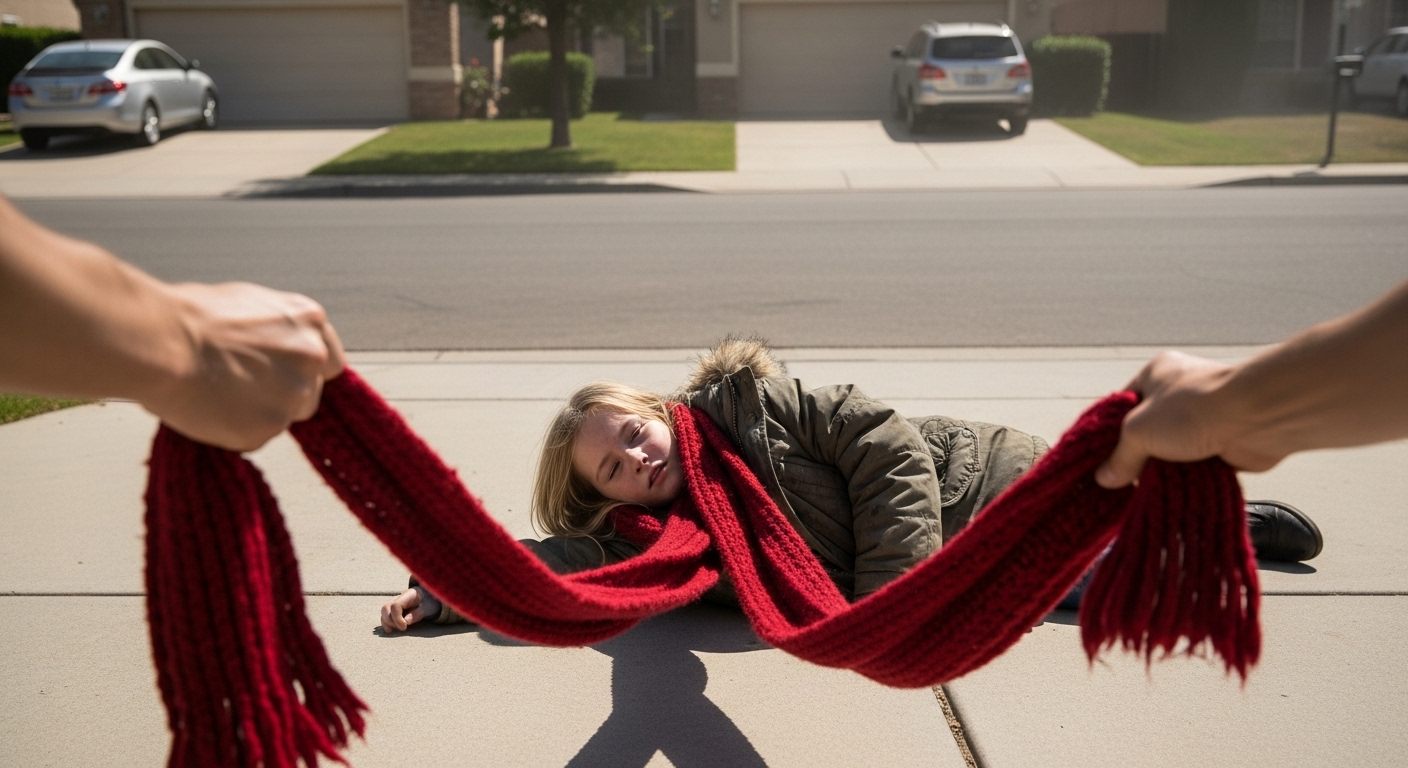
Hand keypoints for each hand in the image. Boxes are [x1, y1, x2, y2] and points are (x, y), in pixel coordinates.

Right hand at [142, 281, 345, 452]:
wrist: (163, 342)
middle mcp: (311, 358)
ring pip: (284, 418)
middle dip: (281, 394)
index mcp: (309, 321)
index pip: (329, 361)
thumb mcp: (250, 305)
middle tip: (240, 386)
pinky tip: (211, 408)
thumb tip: (275, 349)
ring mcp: (293, 395)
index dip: (304, 371)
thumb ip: (278, 331)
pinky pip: (255, 437)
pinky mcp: (269, 427)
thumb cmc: (191, 318)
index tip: (284, 376)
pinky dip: (235, 430)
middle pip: (310, 393)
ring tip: (220, 394)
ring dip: (260, 413)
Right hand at [380, 587, 441, 632]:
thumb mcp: (428, 608)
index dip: (397, 618)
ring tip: (398, 629)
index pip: (395, 606)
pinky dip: (387, 623)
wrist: (430, 597)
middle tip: (402, 628)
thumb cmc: (430, 602)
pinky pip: (385, 616)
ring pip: (384, 612)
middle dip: (390, 621)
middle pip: (385, 608)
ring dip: (387, 623)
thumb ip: (418, 614)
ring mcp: (395, 603)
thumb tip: (406, 621)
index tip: (404, 627)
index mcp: (408, 595)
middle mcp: (399, 598)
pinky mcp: (394, 610)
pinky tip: (392, 630)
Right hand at [1096, 351, 1264, 488]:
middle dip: (1137, 456)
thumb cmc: (1195, 408)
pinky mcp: (1222, 443)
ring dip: (1162, 470)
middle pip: (1147, 431)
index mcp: (1156, 374)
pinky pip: (1195, 466)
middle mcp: (1179, 393)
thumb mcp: (1140, 430)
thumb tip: (1105, 477)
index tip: (1097, 461)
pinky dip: (1186, 479)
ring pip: (1171, 451)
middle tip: (1119, 482)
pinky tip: (1172, 492)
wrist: (1257, 418)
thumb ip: (1121, 456)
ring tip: (1143, 491)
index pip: (1121, 406)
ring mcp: (1203, 418)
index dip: (1108, 435)